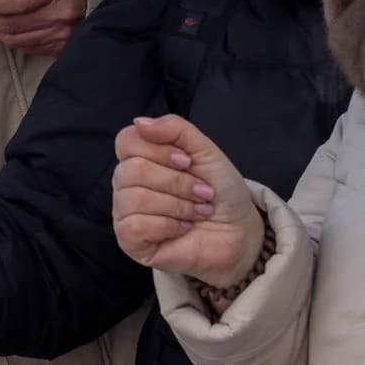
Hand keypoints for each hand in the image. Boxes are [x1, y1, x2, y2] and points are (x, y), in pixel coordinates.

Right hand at [113, 114, 263, 291]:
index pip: (126, 141)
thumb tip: (139, 122)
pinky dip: (167, 225)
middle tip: (201, 192)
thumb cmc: (220, 191)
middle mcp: (127, 185)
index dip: (158, 150)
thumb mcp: (204, 150)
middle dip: (176, 182)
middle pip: (131, 171)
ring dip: (177, 205)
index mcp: (140, 159)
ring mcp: (125, 213)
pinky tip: (182, 228)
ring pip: (134, 199)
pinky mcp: (130, 242)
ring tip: (197, 212)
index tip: (187, 161)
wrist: (239, 230)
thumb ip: (175, 129)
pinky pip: (134, 226)